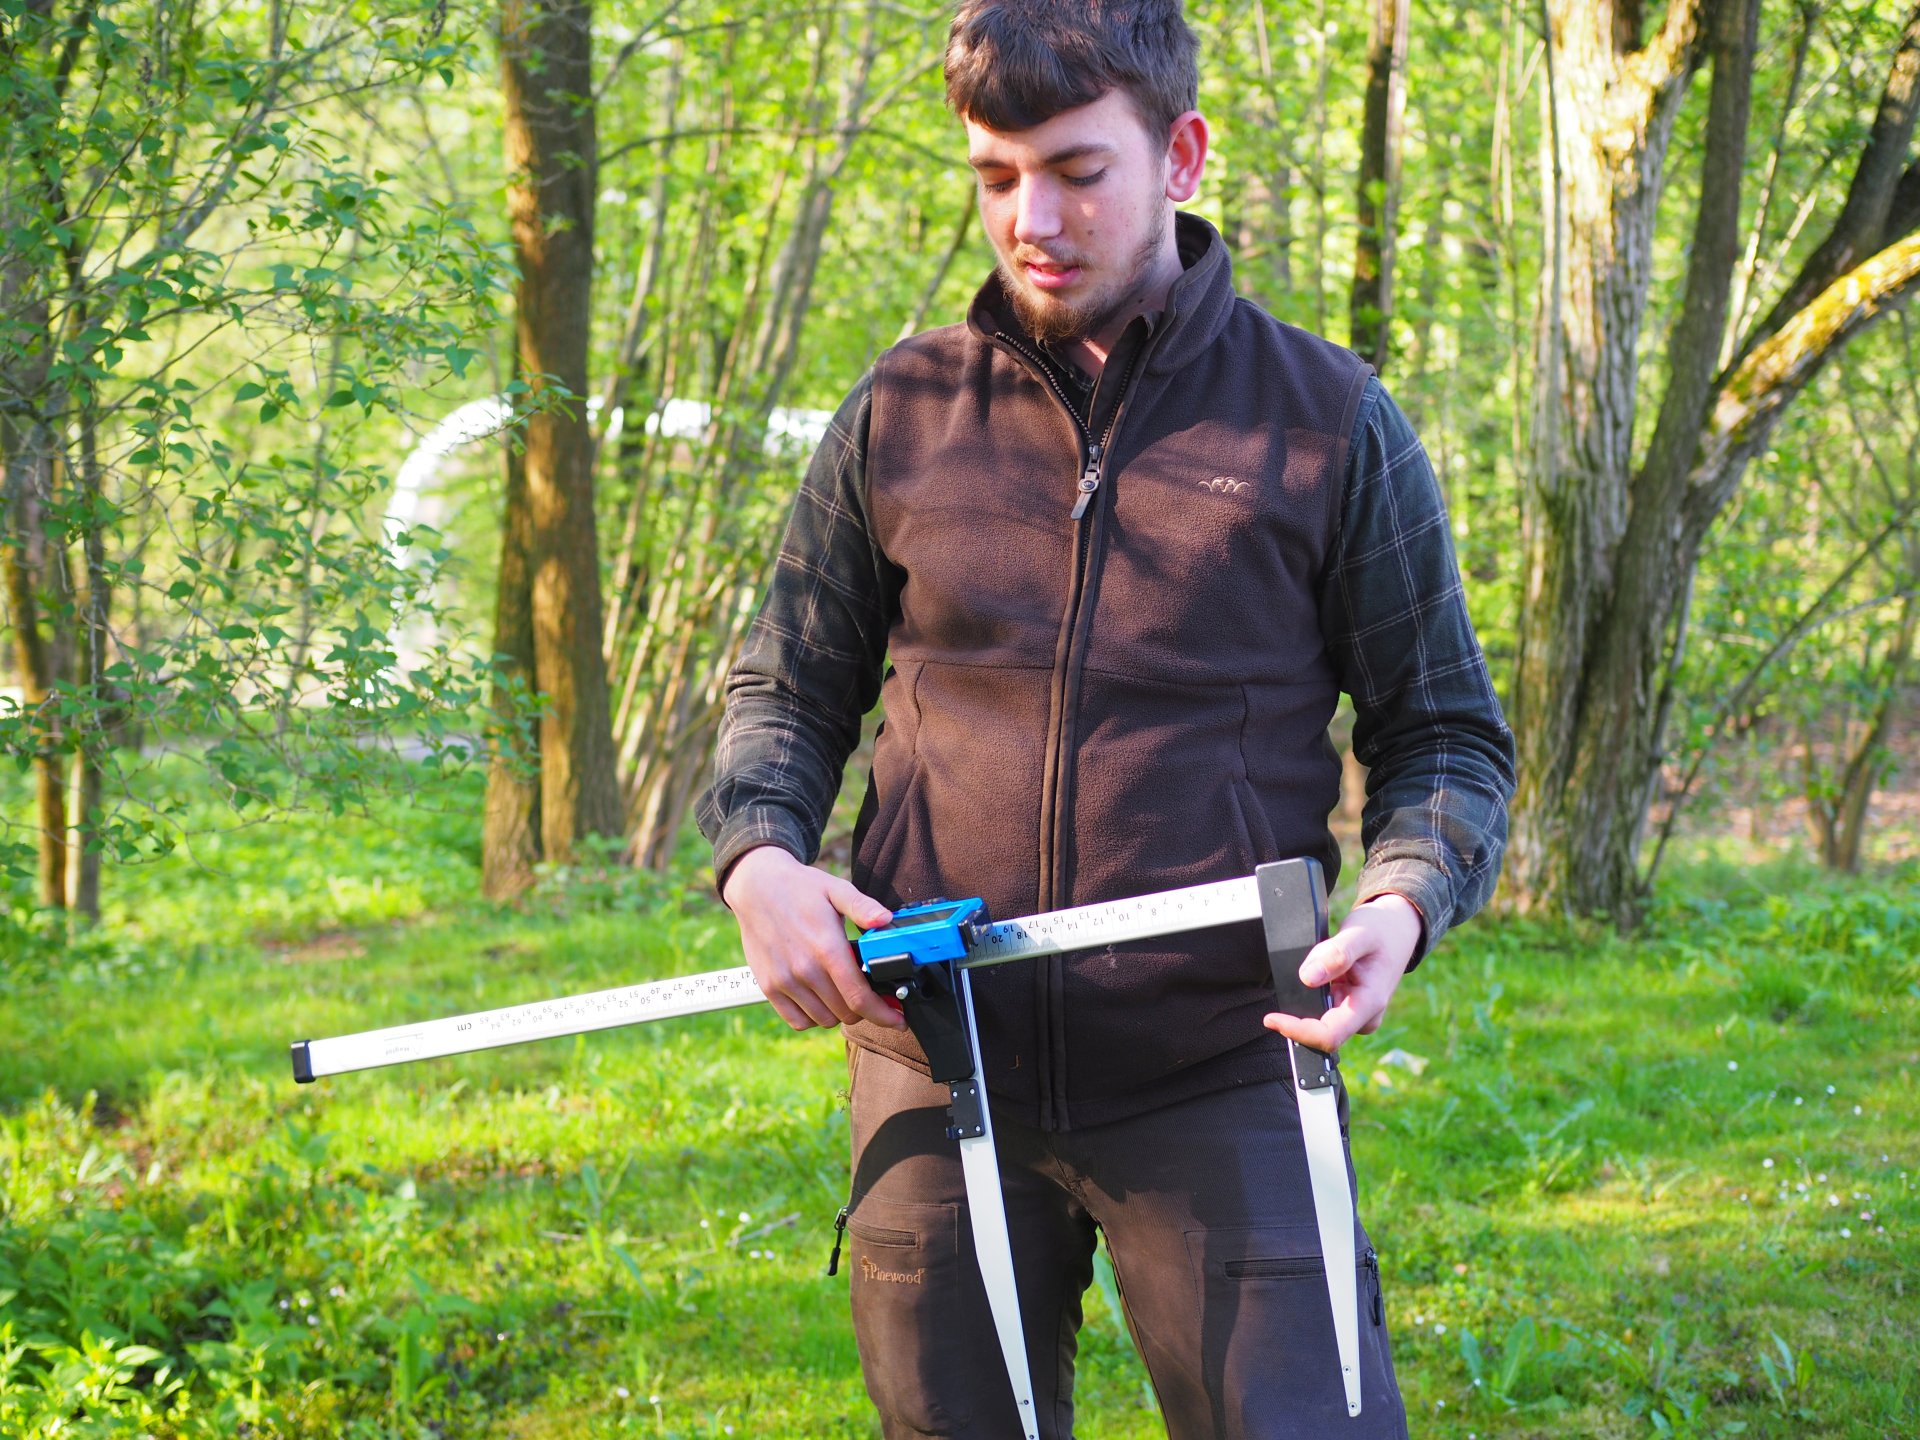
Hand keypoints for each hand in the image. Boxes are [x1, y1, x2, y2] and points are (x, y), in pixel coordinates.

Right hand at [721, 845, 906, 1032]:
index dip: (883, 1014)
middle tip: (869, 994)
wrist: (756, 887)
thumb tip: (886, 920)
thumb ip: (863, 906)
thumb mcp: (836, 889)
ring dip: (839, 1013)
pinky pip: (797, 1020)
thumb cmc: (800, 888)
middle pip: (845, 1013)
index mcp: (826, 948)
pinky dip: (814, 1017)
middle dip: (865, 1009)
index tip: (898, 1020)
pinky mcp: (769, 987)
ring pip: (824, 1020)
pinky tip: (821, 1000)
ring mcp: (784, 981)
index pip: (859, 998)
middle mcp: (804, 969)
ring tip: (843, 992)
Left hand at [1262, 892, 1421, 1054]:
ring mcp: (1357, 1015)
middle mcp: (1364, 1016)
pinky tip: (1321, 972)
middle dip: (1300, 1007)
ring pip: (1318, 1020)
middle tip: (1307, 968)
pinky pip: (1322, 1010)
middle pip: (1319, 1032)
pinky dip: (1312, 993)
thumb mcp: (1359, 933)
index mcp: (1370, 1003)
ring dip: (1306, 998)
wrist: (1397, 930)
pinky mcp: (1349, 1010)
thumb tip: (1307, 978)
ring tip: (1320, 963)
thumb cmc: (1381, 931)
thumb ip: (1336, 954)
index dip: (1297, 1031)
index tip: (1272, 1018)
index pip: (1329, 1036)